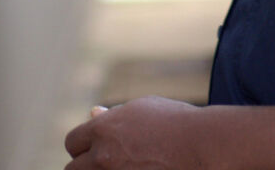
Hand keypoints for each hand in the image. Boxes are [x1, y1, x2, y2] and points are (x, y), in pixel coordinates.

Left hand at [64, 96, 202, 169]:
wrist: (202, 146)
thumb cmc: (175, 123)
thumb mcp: (141, 110)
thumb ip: (113, 116)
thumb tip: (92, 114)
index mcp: (103, 130)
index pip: (72, 142)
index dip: (84, 145)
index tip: (97, 147)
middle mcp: (102, 156)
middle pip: (73, 169)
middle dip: (85, 166)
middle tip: (107, 163)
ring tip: (122, 166)